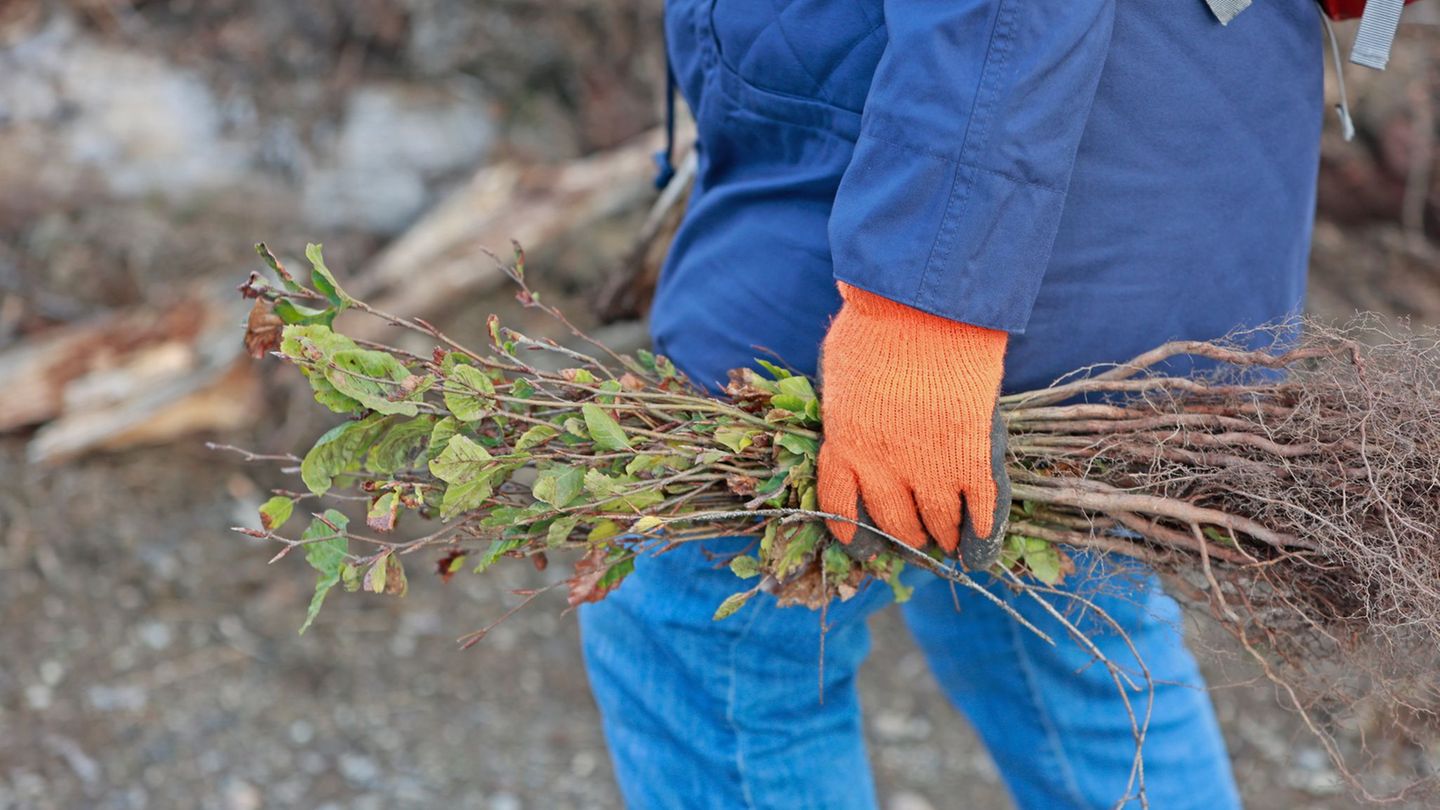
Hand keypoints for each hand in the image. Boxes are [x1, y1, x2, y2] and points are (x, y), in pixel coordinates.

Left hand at [817, 283, 1009, 569]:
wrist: (920, 307)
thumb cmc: (874, 322)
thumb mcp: (841, 369)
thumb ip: (847, 403)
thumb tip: (850, 413)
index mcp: (844, 443)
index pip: (841, 504)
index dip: (851, 530)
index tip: (860, 544)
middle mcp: (882, 465)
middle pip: (893, 520)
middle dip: (905, 536)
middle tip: (917, 541)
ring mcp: (929, 464)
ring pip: (938, 520)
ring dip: (944, 536)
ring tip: (949, 544)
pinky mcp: (971, 455)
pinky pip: (980, 508)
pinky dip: (983, 532)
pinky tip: (982, 545)